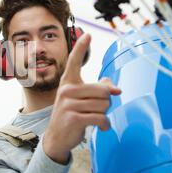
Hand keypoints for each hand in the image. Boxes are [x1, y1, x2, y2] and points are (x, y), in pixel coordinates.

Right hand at [43, 33, 121, 163]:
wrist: (56, 137)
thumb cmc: (71, 116)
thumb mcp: (81, 100)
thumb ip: (97, 89)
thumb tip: (114, 88)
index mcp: (68, 82)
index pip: (74, 61)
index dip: (81, 47)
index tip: (88, 34)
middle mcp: (66, 90)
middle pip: (103, 90)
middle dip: (106, 102)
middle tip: (97, 109)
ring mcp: (68, 103)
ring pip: (104, 105)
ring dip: (105, 114)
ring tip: (95, 119)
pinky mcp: (73, 117)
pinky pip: (100, 117)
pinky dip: (105, 125)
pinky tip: (100, 127)